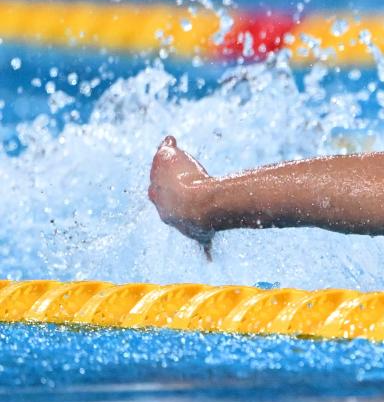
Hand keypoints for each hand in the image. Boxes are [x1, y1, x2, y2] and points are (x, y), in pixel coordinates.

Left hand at [148, 136, 214, 257]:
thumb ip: (166, 147)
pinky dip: (206, 252)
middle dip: (175, 203)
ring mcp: (183, 226)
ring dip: (190, 222)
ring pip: (185, 225)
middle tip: (186, 195)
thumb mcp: (170, 154)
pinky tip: (209, 261)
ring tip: (201, 217)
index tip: (175, 176)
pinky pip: (204, 245)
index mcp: (157, 196)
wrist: (199, 204)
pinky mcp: (201, 235)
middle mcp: (167, 214)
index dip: (164, 181)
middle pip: (168, 209)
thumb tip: (168, 140)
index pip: (155, 189)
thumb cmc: (183, 177)